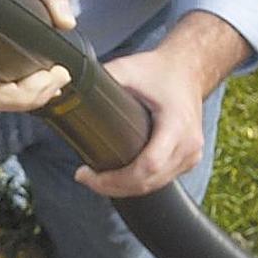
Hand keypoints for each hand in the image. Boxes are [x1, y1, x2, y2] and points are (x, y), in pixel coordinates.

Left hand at [73, 47, 208, 198]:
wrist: (188, 70)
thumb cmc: (160, 70)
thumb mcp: (128, 69)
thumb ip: (101, 80)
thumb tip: (66, 88)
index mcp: (177, 124)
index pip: (148, 165)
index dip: (115, 178)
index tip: (87, 174)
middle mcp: (188, 145)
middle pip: (148, 182)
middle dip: (112, 186)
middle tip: (85, 178)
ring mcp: (191, 156)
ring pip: (153, 186)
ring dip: (123, 188)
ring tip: (95, 179)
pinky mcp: (188, 160)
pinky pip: (160, 181)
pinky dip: (137, 183)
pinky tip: (117, 179)